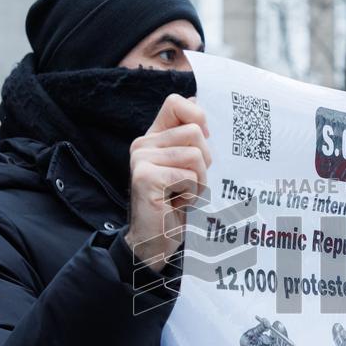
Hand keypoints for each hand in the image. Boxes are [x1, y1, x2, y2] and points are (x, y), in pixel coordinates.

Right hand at [124, 95, 211, 271]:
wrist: (155, 242)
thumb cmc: (176, 205)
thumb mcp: (188, 168)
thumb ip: (189, 140)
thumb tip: (196, 103)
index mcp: (154, 138)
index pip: (176, 102)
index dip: (197, 118)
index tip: (202, 143)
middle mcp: (143, 144)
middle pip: (195, 133)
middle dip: (204, 162)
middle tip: (190, 183)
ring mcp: (141, 159)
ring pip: (195, 155)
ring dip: (199, 181)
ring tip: (184, 195)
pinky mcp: (145, 177)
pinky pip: (188, 176)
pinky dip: (192, 194)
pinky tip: (177, 204)